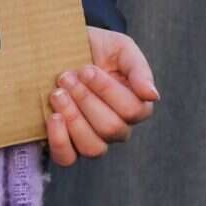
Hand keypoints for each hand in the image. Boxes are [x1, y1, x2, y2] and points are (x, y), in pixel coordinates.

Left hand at [45, 28, 157, 165]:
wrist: (63, 47)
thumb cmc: (97, 49)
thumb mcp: (121, 48)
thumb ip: (139, 69)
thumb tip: (153, 95)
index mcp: (135, 106)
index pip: (132, 110)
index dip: (107, 90)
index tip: (86, 69)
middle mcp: (118, 128)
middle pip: (111, 128)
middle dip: (85, 99)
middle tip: (65, 77)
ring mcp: (93, 139)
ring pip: (93, 148)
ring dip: (72, 118)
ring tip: (57, 94)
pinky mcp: (68, 145)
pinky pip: (67, 158)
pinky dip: (60, 141)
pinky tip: (53, 117)